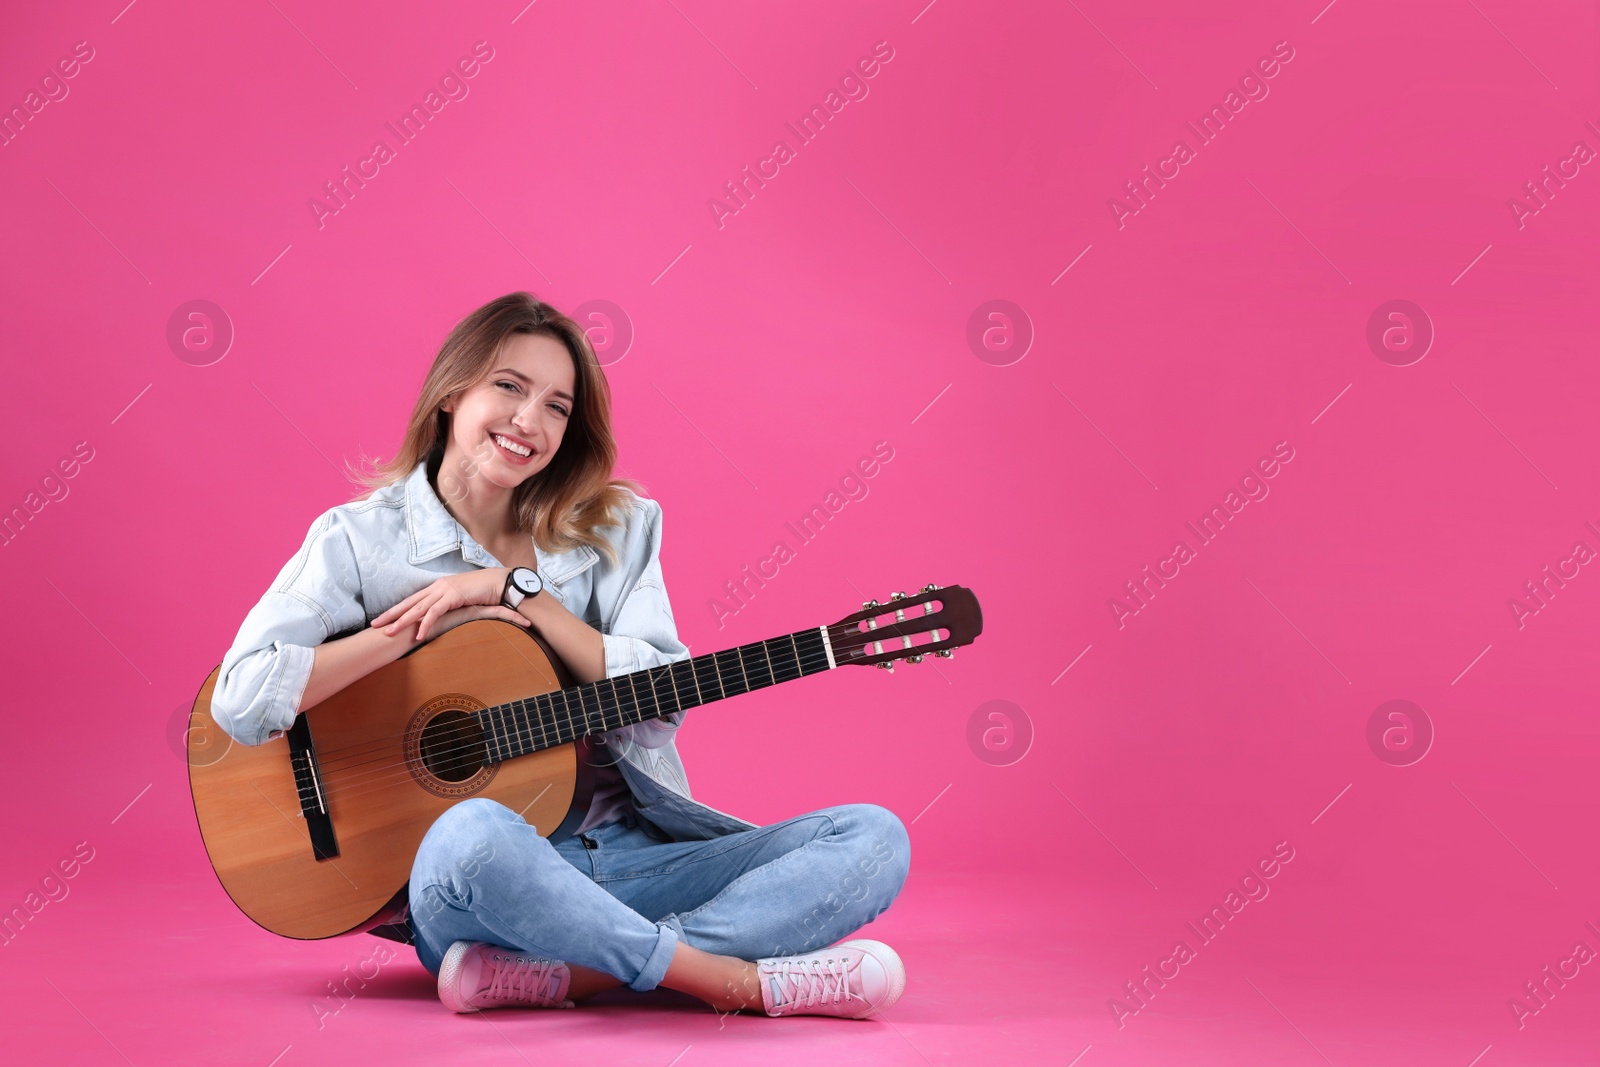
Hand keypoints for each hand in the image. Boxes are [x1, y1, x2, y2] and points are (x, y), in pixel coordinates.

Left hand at [372, 568, 512, 641]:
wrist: (498, 582)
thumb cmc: (482, 591)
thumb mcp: (461, 599)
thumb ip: (449, 605)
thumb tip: (440, 616)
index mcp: (437, 587)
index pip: (412, 600)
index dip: (396, 610)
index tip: (382, 619)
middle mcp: (437, 587)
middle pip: (409, 603)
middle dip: (391, 614)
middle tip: (374, 626)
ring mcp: (444, 590)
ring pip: (418, 608)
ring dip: (403, 621)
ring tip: (390, 633)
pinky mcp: (453, 596)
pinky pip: (436, 612)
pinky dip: (426, 624)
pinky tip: (419, 635)